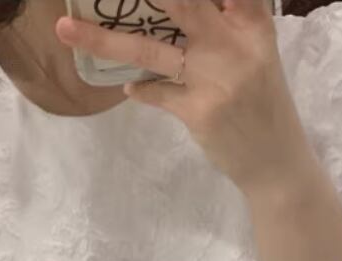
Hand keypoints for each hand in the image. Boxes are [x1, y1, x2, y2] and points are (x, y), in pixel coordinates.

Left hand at [55, 0, 316, 196]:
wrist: (276, 164)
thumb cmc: (263, 105)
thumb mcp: (257, 55)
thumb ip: (229, 23)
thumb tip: (174, 7)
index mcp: (253, 24)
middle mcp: (236, 44)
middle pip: (181, 2)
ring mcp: (216, 79)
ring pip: (150, 48)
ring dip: (103, 38)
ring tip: (65, 28)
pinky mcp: (199, 111)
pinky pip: (154, 92)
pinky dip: (141, 89)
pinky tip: (134, 87)